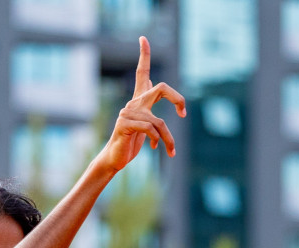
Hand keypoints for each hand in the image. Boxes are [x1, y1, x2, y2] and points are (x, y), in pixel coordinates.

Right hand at [97, 37, 185, 172]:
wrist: (115, 158)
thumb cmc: (131, 143)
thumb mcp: (145, 124)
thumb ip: (149, 108)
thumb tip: (154, 86)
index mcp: (139, 100)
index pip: (141, 72)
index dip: (143, 55)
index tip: (143, 38)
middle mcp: (134, 103)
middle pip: (161, 88)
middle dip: (178, 99)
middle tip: (184, 113)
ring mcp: (128, 112)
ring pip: (159, 121)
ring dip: (168, 139)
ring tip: (171, 151)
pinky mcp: (125, 124)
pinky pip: (150, 128)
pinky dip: (157, 140)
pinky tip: (153, 148)